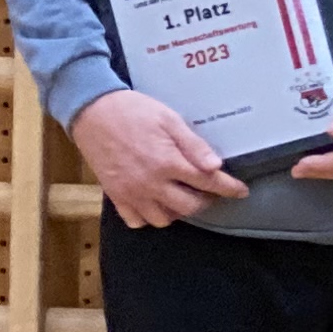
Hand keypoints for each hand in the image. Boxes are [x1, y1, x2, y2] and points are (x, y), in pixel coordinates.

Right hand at [71, 87, 244, 226]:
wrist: (91, 111)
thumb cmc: (134, 111)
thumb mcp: (169, 119)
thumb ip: (194, 145)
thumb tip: (217, 166)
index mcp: (167, 163)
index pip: (208, 183)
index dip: (229, 188)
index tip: (241, 191)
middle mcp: (150, 183)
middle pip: (189, 207)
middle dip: (206, 201)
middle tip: (210, 191)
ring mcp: (130, 192)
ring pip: (162, 219)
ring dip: (178, 211)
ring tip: (183, 196)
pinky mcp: (114, 195)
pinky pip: (135, 220)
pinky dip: (149, 217)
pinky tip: (157, 203)